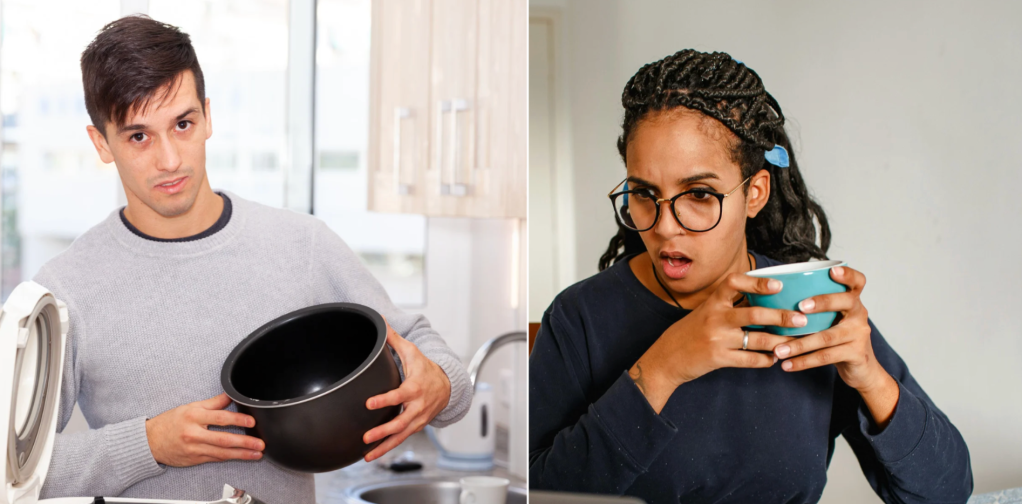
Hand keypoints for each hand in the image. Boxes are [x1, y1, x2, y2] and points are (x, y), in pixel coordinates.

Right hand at [145, 393, 263, 466]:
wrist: (149, 441)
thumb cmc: (170, 422)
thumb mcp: (190, 407)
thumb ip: (212, 403)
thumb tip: (230, 395)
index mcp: (194, 416)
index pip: (220, 418)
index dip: (238, 420)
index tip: (251, 422)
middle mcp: (194, 433)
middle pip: (223, 439)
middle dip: (244, 442)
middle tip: (260, 443)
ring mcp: (194, 449)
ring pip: (222, 453)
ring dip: (241, 454)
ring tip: (256, 453)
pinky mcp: (194, 459)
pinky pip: (215, 458)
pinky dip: (230, 458)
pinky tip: (242, 457)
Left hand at [362, 320, 451, 461]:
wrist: (448, 386)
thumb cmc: (426, 368)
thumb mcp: (412, 352)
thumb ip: (394, 340)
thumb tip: (380, 322)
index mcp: (415, 388)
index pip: (399, 395)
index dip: (384, 400)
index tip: (369, 404)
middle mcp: (417, 407)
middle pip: (400, 422)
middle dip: (383, 431)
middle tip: (366, 436)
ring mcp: (417, 420)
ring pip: (401, 436)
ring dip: (384, 446)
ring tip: (367, 454)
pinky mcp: (415, 427)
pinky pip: (401, 440)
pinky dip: (387, 448)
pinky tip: (372, 455)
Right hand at [631, 272, 806, 412]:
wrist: (666, 359)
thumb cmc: (688, 333)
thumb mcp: (704, 312)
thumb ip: (727, 305)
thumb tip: (761, 300)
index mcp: (712, 302)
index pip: (734, 283)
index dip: (757, 283)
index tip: (778, 285)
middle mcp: (715, 318)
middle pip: (754, 314)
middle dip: (781, 317)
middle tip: (801, 319)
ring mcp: (717, 339)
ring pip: (757, 339)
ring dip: (780, 342)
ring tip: (795, 342)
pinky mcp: (718, 358)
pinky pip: (749, 360)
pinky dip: (765, 360)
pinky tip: (774, 359)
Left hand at [772, 265, 898, 425]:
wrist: (861, 369)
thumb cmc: (836, 337)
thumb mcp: (831, 318)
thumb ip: (814, 308)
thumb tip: (771, 298)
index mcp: (852, 300)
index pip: (856, 281)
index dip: (847, 274)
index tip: (831, 270)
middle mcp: (859, 314)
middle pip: (844, 302)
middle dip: (821, 302)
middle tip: (799, 308)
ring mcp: (859, 334)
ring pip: (827, 337)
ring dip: (799, 344)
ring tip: (778, 350)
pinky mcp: (855, 353)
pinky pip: (825, 357)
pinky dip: (803, 362)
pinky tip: (786, 365)